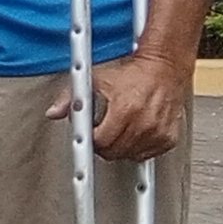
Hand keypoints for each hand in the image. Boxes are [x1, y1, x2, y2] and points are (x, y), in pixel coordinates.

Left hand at [61, 49, 192, 163]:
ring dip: (118, 146)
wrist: (163, 68)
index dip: (89, 139)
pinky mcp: (168, 139)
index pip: (100, 141)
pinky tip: (132, 132)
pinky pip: (144, 155)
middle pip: (112, 151)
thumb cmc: (132, 72)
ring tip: (116, 128)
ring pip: (127, 155)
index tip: (86, 135)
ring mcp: (157, 132)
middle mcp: (144, 123)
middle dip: (101, 143)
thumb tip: (54, 112)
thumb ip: (70, 97)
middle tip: (99, 130)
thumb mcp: (95, 79)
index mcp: (125, 109)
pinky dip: (136, 148)